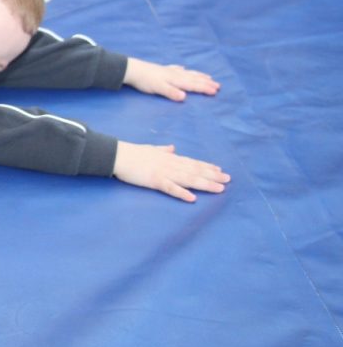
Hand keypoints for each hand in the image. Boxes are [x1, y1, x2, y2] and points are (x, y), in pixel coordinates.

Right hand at [114, 141, 229, 202]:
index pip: (192, 162)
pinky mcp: (154, 180)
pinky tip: (193, 198)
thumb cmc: (132, 152)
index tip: (220, 169)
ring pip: (188, 179)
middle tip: (228, 179)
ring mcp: (163, 172)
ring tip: (219, 189)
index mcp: (169, 157)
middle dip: (212, 175)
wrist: (118, 155)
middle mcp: (170, 164)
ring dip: (205, 184)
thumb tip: (172, 147)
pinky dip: (182, 193)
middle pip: (195, 170)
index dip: (206, 166)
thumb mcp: (150, 149)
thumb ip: (162, 149)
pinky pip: (170, 188)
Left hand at [123, 57, 219, 101]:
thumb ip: (171, 93)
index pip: (193, 85)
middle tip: (218, 85)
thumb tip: (184, 97)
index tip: (216, 91)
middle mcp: (175, 74)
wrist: (132, 69)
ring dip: (199, 75)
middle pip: (194, 78)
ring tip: (208, 76)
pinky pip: (177, 69)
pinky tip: (184, 68)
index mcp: (175, 80)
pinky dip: (183, 70)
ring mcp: (169, 71)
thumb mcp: (158, 88)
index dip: (204, 88)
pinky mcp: (162, 70)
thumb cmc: (145, 81)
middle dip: (206, 82)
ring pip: (188, 73)